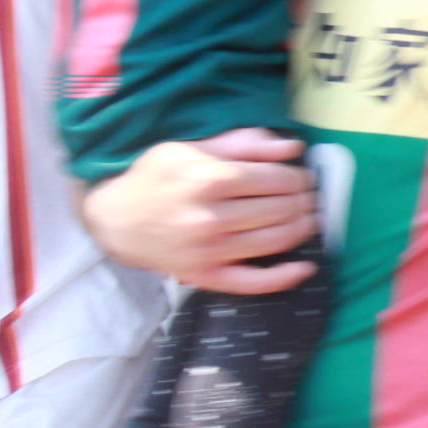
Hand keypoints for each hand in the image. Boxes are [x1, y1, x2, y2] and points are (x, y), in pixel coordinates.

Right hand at [81, 130, 316, 292]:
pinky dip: (285, 277)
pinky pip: (254, 283)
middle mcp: (210, 217)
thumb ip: (244, 144)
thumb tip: (293, 148)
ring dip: (303, 229)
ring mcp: (208, 251)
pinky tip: (306, 267)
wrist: (117, 219)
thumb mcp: (192, 148)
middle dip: (304, 201)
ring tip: (310, 218)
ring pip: (276, 240)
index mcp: (208, 179)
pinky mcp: (205, 276)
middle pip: (281, 209)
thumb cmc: (157, 177)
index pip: (277, 180)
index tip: (304, 178)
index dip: (299, 178)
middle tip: (310, 197)